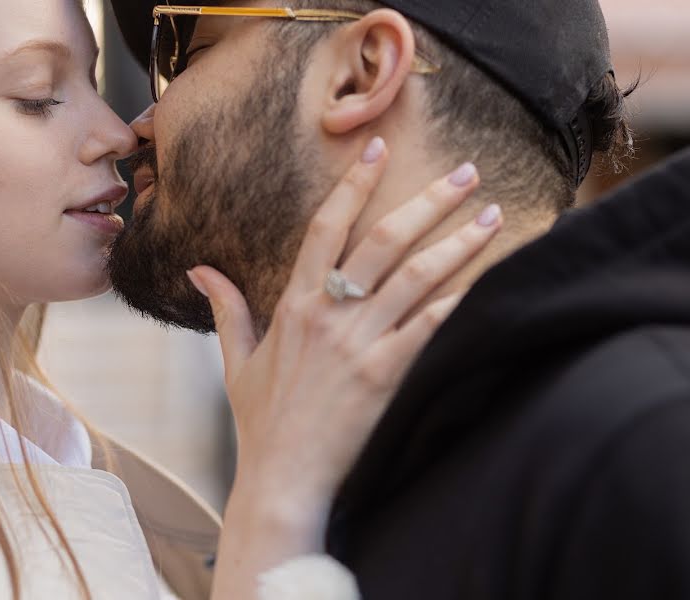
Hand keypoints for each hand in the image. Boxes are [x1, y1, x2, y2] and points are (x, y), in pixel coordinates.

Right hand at [188, 137, 501, 598]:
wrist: (282, 477)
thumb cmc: (262, 420)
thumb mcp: (236, 360)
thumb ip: (226, 308)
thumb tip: (198, 269)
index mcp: (294, 303)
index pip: (326, 226)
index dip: (355, 184)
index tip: (379, 148)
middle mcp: (329, 314)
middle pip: (384, 240)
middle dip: (428, 200)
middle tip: (466, 170)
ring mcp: (359, 343)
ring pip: (416, 277)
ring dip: (457, 241)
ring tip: (491, 214)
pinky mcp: (385, 375)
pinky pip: (430, 328)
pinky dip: (460, 302)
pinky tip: (489, 281)